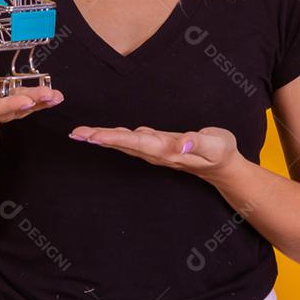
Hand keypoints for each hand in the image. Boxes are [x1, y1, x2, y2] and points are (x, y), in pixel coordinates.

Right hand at [0, 75, 64, 131]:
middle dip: (31, 101)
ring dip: (42, 101)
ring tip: (56, 96)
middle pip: (15, 107)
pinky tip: (57, 96)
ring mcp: (7, 109)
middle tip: (47, 96)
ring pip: (26, 106)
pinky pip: (32, 104)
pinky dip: (45, 101)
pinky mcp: (16, 105)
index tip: (23, 101)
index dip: (9, 105)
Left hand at [68, 125, 241, 181]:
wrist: (223, 167)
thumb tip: (180, 140)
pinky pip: (130, 142)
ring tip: (81, 134)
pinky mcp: (156, 147)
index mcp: (168, 150)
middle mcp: (157, 152)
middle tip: (76, 133)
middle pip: (123, 144)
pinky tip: (102, 135)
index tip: (93, 136)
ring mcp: (155, 151)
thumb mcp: (216, 145)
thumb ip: (198, 142)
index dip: (113, 139)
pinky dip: (113, 137)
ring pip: (124, 143)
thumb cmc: (220, 152)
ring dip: (102, 138)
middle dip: (99, 138)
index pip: (136, 143)